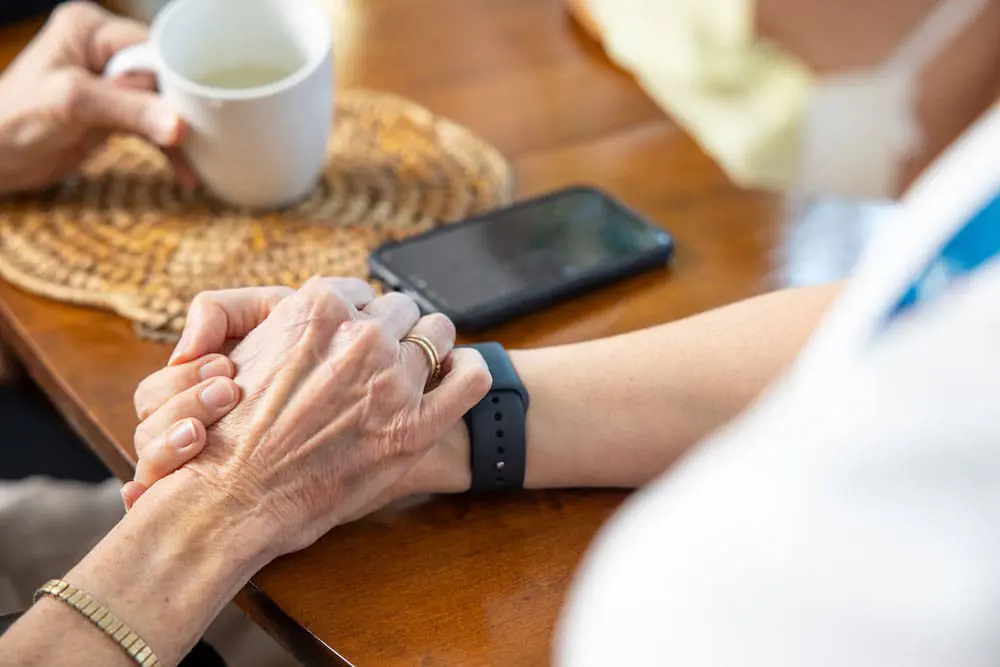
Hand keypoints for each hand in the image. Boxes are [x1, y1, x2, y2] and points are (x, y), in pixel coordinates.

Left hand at [0, 2, 195, 196]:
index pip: (152, 48)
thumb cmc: (12, 121)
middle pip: (164, 76)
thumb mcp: (74, 105)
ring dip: (181, 136)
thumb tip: (180, 126)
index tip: (201, 110)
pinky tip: (184, 172)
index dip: (178, 78)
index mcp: (91, 30)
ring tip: (197, 163)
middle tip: (206, 139)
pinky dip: (169, 150)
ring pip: (164, 104)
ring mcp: (111, 84)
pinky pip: (154, 126)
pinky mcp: (116, 114)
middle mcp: (104, 51)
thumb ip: (129, 110)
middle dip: (184, 111)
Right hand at [130, 280, 478, 538]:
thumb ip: (284, 319)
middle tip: (373, 363)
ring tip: (412, 370)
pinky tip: (456, 376)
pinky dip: (468, 371)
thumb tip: (318, 306)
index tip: (346, 339)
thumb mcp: (242, 349)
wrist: (228, 501)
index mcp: (316, 307)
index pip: (359, 291)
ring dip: (427, 346)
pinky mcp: (415, 427)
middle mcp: (360, 335)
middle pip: (400, 309)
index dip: (354, 317)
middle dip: (389, 331)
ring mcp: (392, 380)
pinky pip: (470, 379)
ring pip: (438, 332)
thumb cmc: (224, 433)